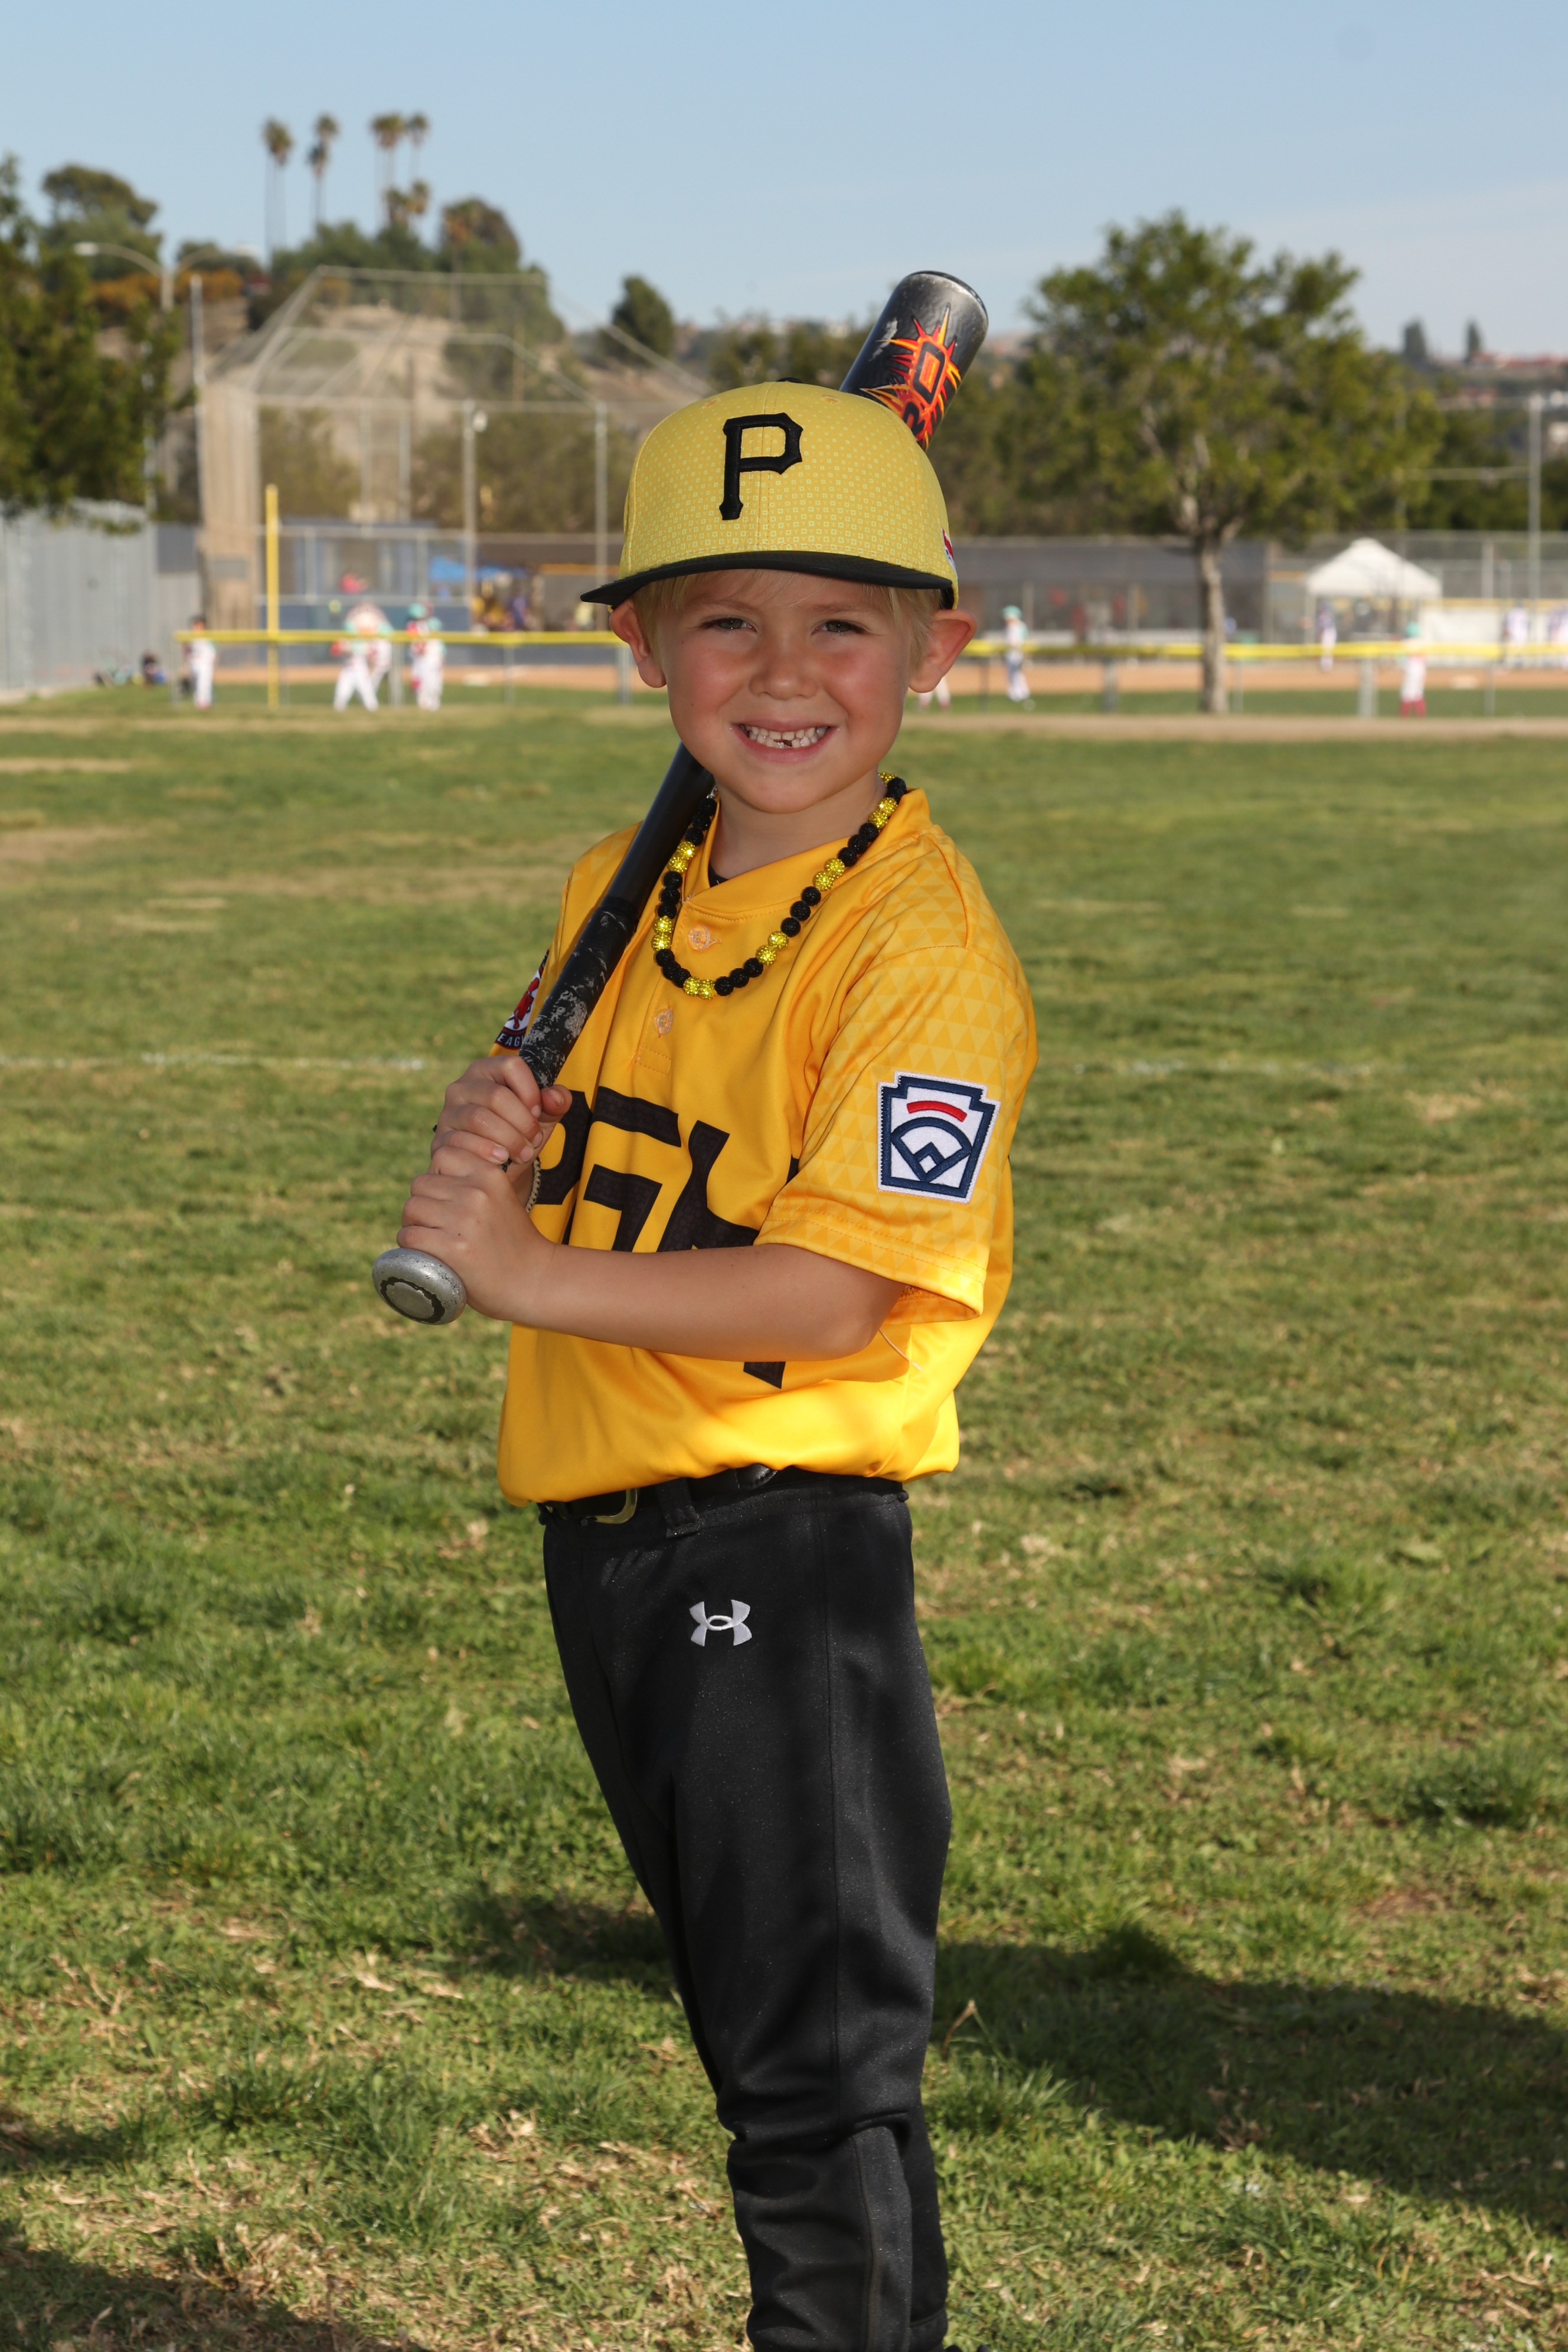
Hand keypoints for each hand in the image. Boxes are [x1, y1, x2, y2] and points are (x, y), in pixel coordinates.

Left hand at [397, 1144, 551, 1321]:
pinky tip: (425, 1254)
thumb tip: (428, 1180)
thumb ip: (472, 1184)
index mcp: (490, 1175)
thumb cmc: (511, 1242)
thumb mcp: (500, 1198)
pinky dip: (410, 1247)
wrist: (532, 1281)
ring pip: (411, 1208)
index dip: (437, 1177)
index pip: (443, 1155)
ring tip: (431, 1240)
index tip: (446, 1198)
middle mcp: (477, 1192)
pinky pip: (410, 1236)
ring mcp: (464, 1220)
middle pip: (420, 1184)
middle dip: (422, 1204)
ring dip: (414, 1225)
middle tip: (436, 1225)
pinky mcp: (453, 1249)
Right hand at [431, 1056, 570, 1176]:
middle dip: (522, 1122)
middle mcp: (463, 1086)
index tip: (538, 1112)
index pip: (511, 1066)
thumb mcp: (543, 1117)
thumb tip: (554, 1097)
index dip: (531, 1091)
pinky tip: (501, 1160)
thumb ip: (556, 1102)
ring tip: (524, 1154)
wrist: (495, 1167)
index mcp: (488, 1071)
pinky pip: (461, 1141)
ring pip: (479, 1119)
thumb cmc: (518, 1133)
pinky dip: (486, 1152)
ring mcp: (448, 1112)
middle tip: (535, 1140)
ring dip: (508, 1139)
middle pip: (496, 1096)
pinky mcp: (440, 1138)